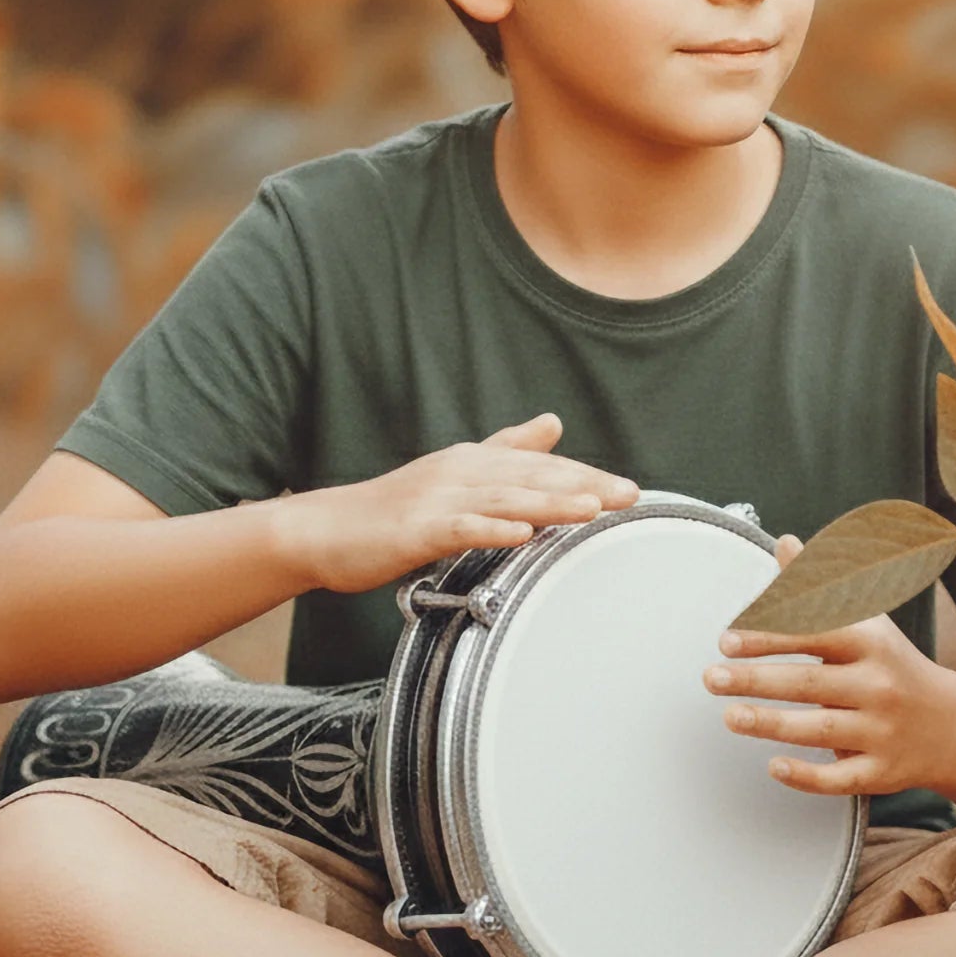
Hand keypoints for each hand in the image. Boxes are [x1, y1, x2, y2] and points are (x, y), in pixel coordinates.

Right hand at [277, 414, 637, 597]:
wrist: (327, 531)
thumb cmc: (394, 510)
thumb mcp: (455, 473)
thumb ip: (506, 448)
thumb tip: (553, 423)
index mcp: (473, 462)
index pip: (540, 468)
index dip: (585, 475)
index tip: (628, 489)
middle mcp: (460, 473)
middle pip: (531, 478)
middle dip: (583, 485)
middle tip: (628, 496)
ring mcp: (438, 500)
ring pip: (503, 498)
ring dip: (549, 502)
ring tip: (591, 508)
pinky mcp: (416, 530)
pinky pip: (459, 528)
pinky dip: (492, 529)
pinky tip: (521, 533)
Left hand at [702, 534, 955, 798]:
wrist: (954, 725)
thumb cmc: (891, 665)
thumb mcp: (865, 621)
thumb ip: (818, 587)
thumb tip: (783, 543)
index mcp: (870, 643)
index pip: (815, 633)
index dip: (770, 634)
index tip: (728, 638)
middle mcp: (877, 686)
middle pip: (809, 683)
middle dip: (756, 680)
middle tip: (712, 677)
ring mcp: (881, 731)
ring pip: (820, 730)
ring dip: (771, 724)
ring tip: (729, 716)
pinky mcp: (882, 772)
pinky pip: (841, 779)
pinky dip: (808, 776)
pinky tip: (774, 766)